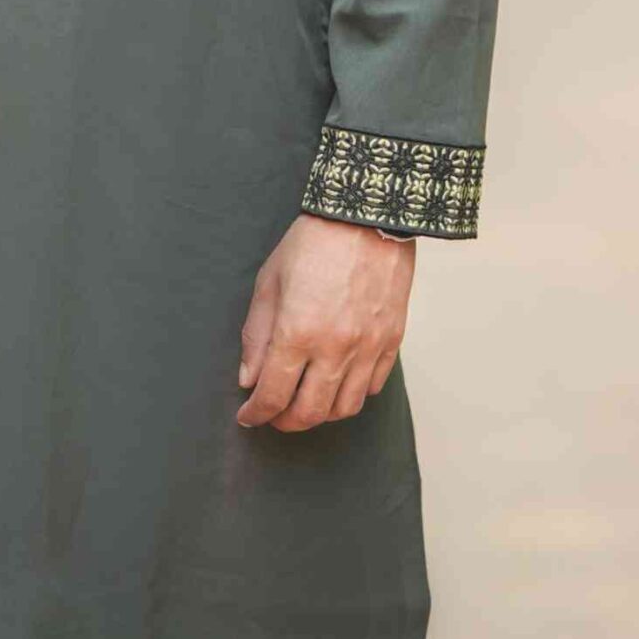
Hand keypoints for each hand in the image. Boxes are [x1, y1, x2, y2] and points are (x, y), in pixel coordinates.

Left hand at [235, 215, 413, 431]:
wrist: (365, 217)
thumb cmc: (313, 243)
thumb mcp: (269, 283)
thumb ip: (257, 336)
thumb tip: (249, 378)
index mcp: (298, 333)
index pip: (273, 395)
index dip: (256, 413)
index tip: (248, 415)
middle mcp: (335, 348)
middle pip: (309, 412)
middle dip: (284, 422)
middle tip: (272, 415)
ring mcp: (367, 347)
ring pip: (343, 409)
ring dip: (319, 415)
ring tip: (304, 404)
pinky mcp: (391, 341)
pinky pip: (371, 387)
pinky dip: (350, 396)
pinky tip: (336, 384)